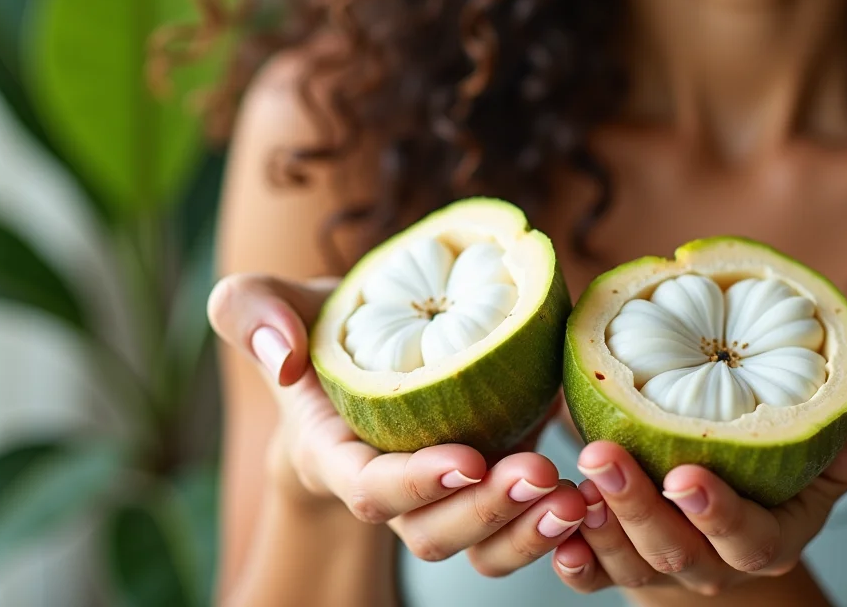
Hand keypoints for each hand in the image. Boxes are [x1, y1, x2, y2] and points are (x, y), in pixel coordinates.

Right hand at [207, 274, 585, 575]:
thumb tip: (283, 357)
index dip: (416, 483)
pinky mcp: (487, 485)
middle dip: (487, 512)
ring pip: (479, 546)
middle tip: (543, 476)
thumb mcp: (271, 301)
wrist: (362, 354)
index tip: (466, 457)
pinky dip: (553, 527)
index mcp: (334, 453)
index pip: (370, 488)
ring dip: (528, 533)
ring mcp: (442, 494)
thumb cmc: (318, 328)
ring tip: (576, 501)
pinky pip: (515, 530)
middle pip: (432, 530)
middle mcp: (388, 490)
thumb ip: (251, 310)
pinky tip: (595, 502)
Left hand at [552, 372, 846, 596]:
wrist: (724, 535)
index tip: (687, 474)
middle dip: (638, 509)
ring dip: (596, 527)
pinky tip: (554, 526)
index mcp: (763, 543)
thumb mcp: (826, 465)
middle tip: (603, 457)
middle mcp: (710, 568)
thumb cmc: (778, 486)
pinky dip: (570, 559)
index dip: (716, 513)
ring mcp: (659, 573)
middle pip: (674, 553)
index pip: (743, 538)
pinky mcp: (615, 570)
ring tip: (572, 482)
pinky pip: (589, 578)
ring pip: (626, 565)